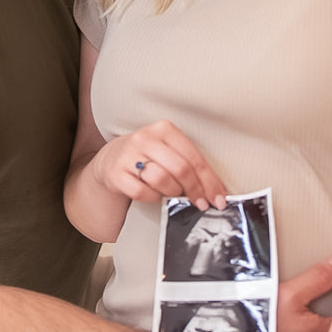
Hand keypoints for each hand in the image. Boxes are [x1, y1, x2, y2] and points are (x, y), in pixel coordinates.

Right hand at [89, 120, 227, 210]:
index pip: (194, 157)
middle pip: (180, 169)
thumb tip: (215, 190)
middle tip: (201, 203)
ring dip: (173, 192)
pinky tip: (155, 194)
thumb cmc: (148, 156)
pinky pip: (142, 192)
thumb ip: (189, 163)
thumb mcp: (168, 150)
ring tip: (174, 193)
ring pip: (162, 180)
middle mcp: (145, 138)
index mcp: (164, 129)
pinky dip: (153, 197)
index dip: (209, 181)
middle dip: (195, 190)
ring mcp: (129, 155)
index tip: (218, 198)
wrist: (113, 158)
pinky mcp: (117, 173)